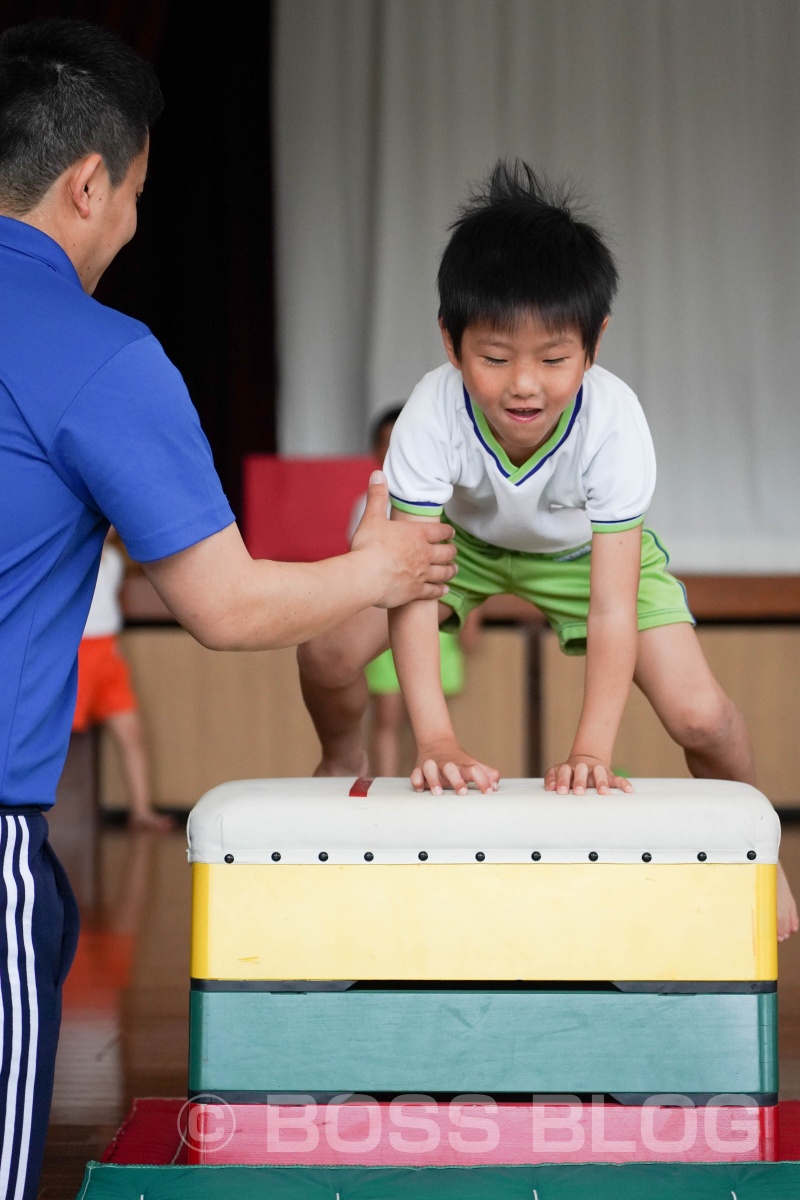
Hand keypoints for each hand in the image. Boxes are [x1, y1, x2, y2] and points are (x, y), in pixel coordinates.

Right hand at [351, 471, 455, 606]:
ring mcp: (423, 574)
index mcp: (417, 534)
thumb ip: (377, 496)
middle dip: (451, 551)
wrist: (365, 575)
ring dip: (450, 570)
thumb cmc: (368, 546)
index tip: (451, 533)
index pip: (440, 531)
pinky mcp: (417, 591)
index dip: (447, 531)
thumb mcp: (372, 517)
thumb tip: (378, 473)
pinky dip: (440, 590)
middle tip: (453, 551)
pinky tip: (444, 590)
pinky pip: (434, 591)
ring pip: (444, 572)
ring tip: (453, 570)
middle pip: (447, 552)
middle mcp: (425, 554)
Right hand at [411, 739, 499, 795]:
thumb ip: (488, 774)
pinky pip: (415, 773)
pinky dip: (417, 780)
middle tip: (462, 792)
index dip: (482, 780)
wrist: (437, 744)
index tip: (488, 792)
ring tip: (438, 793)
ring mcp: (433, 766)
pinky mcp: (419, 769)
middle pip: (451, 768)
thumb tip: (495, 786)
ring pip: (430, 768)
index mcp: (462, 765)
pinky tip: (420, 789)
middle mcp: (447, 765)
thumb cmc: (459, 762)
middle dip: (456, 780)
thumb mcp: (474, 765)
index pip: (474, 769)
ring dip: (433, 780)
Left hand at [544, 755, 633, 795]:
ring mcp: (597, 771)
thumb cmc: (569, 774)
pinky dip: (624, 784)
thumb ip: (552, 779)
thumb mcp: (557, 773)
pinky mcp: (609, 775)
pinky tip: (629, 791)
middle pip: (581, 770)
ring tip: (604, 793)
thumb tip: (550, 788)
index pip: (564, 772)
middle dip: (580, 781)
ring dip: (601, 782)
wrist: (585, 760)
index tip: (561, 792)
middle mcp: (583, 767)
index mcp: (569, 768)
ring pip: (600, 773)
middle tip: (579, 792)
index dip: (562, 781)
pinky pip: (618, 779)